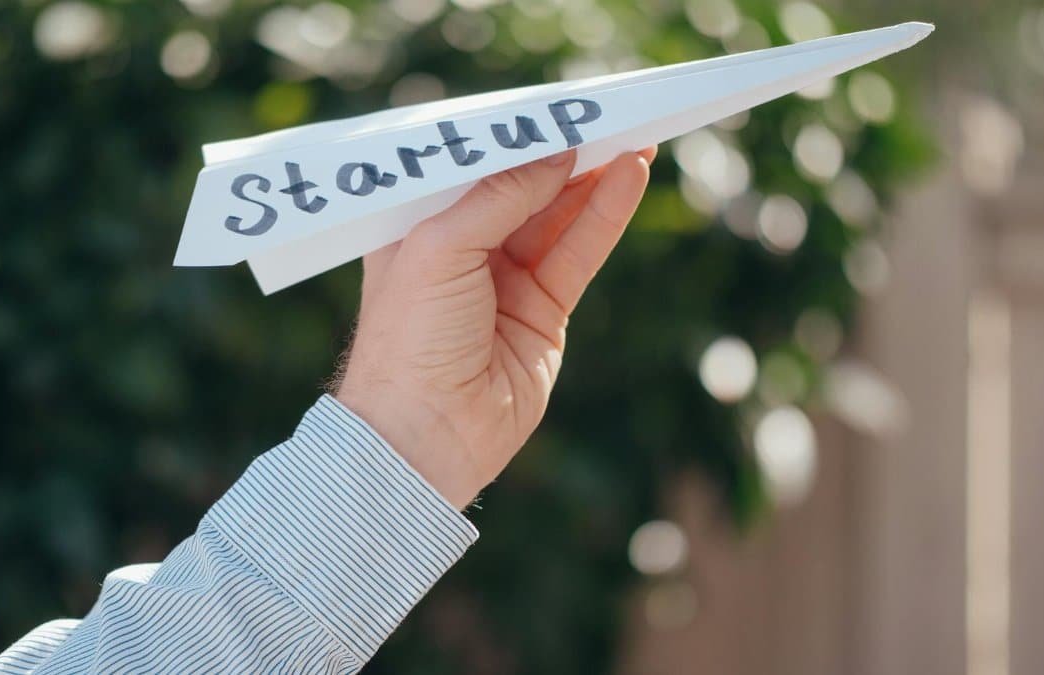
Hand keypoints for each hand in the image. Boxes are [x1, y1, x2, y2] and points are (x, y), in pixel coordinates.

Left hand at [336, 148, 654, 507]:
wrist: (424, 436)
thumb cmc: (408, 340)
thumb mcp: (438, 249)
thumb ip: (498, 197)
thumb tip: (554, 154)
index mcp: (417, 226)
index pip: (471, 169)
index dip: (512, 139)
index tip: (552, 107)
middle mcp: (461, 249)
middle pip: (522, 188)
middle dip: (563, 153)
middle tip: (608, 113)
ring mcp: (505, 281)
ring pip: (558, 216)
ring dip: (594, 178)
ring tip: (635, 136)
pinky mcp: (543, 312)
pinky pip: (579, 253)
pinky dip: (605, 215)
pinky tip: (629, 178)